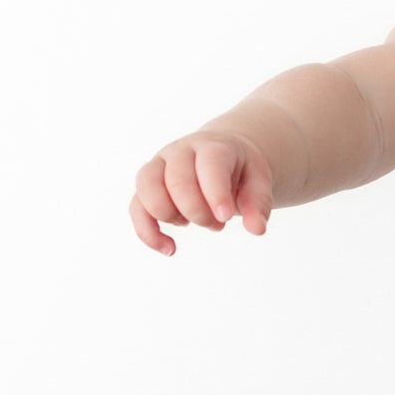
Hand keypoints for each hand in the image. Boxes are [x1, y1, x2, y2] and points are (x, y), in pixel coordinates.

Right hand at [130, 128, 273, 255]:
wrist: (221, 155)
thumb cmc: (240, 170)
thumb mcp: (258, 181)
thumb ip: (258, 203)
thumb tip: (257, 229)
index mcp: (212, 147)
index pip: (209, 164)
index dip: (215, 193)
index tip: (225, 217)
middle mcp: (180, 152)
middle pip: (177, 181)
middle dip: (198, 212)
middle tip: (219, 223)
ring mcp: (159, 166)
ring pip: (148, 189)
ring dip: (171, 216)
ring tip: (192, 223)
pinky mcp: (146, 187)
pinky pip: (136, 208)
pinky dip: (148, 232)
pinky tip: (170, 248)